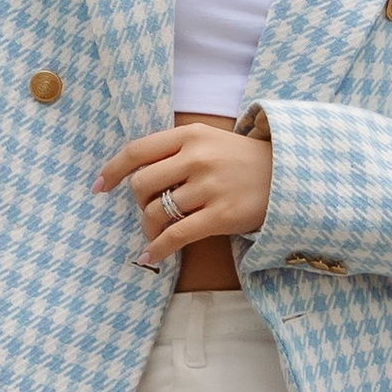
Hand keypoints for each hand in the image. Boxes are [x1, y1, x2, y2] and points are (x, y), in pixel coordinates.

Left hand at [93, 117, 272, 265]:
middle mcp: (197, 158)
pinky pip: (176, 236)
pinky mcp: (222, 216)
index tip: (99, 187)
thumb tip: (131, 174)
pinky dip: (158, 249)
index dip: (112, 170)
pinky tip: (149, 256)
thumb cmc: (242, 160)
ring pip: (156, 211)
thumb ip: (174, 150)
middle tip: (149, 208)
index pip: (137, 151)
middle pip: (141, 184)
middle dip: (137, 202)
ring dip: (149, 227)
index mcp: (190, 135)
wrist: (291, 175)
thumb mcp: (209, 140)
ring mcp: (210, 187)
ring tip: (157, 232)